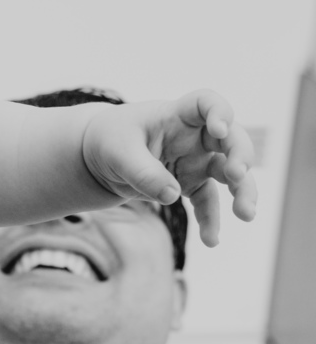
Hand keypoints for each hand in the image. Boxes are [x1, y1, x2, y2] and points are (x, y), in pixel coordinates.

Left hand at [82, 89, 256, 245]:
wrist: (97, 158)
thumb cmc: (109, 141)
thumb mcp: (117, 153)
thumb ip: (143, 172)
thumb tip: (172, 195)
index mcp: (175, 115)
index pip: (206, 103)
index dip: (219, 111)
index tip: (219, 128)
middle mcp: (194, 136)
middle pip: (231, 140)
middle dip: (241, 156)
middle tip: (238, 176)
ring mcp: (195, 161)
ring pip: (230, 174)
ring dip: (243, 192)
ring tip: (245, 214)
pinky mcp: (189, 185)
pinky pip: (207, 203)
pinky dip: (210, 221)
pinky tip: (211, 240)